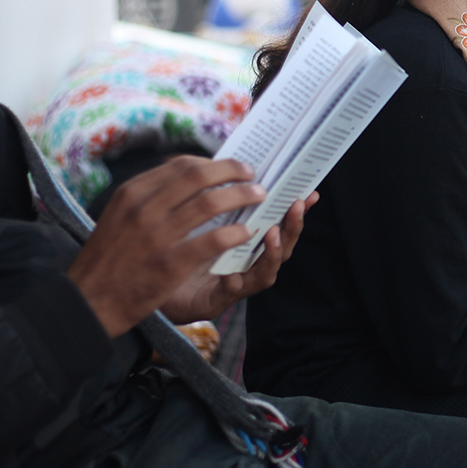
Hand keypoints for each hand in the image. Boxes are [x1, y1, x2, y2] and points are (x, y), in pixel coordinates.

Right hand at [67, 156, 266, 337]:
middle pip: (198, 177)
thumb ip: (148, 196)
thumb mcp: (119, 215)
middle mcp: (144, 209)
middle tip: (252, 174)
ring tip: (258, 197)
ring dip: (241, 196)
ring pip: (210, 203)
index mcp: (132, 193)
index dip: (212, 164)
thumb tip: (185, 176)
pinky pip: (213, 240)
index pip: (181, 166)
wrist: (88, 302)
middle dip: (232, 171)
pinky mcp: (170, 264)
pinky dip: (235, 233)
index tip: (231, 167)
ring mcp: (157, 236)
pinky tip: (246, 233)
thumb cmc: (108, 258)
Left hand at [161, 191, 317, 323]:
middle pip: (281, 247)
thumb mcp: (205, 221)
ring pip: (265, 273)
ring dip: (272, 253)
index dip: (296, 211)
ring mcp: (237, 284)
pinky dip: (234, 282)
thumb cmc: (184, 251)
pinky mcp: (216, 300)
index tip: (308, 193)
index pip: (280, 225)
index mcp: (250, 243)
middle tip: (296, 205)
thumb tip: (237, 167)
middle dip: (293, 227)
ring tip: (273, 233)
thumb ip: (224, 202)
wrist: (158, 287)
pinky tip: (231, 272)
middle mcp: (250, 264)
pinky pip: (230, 292)